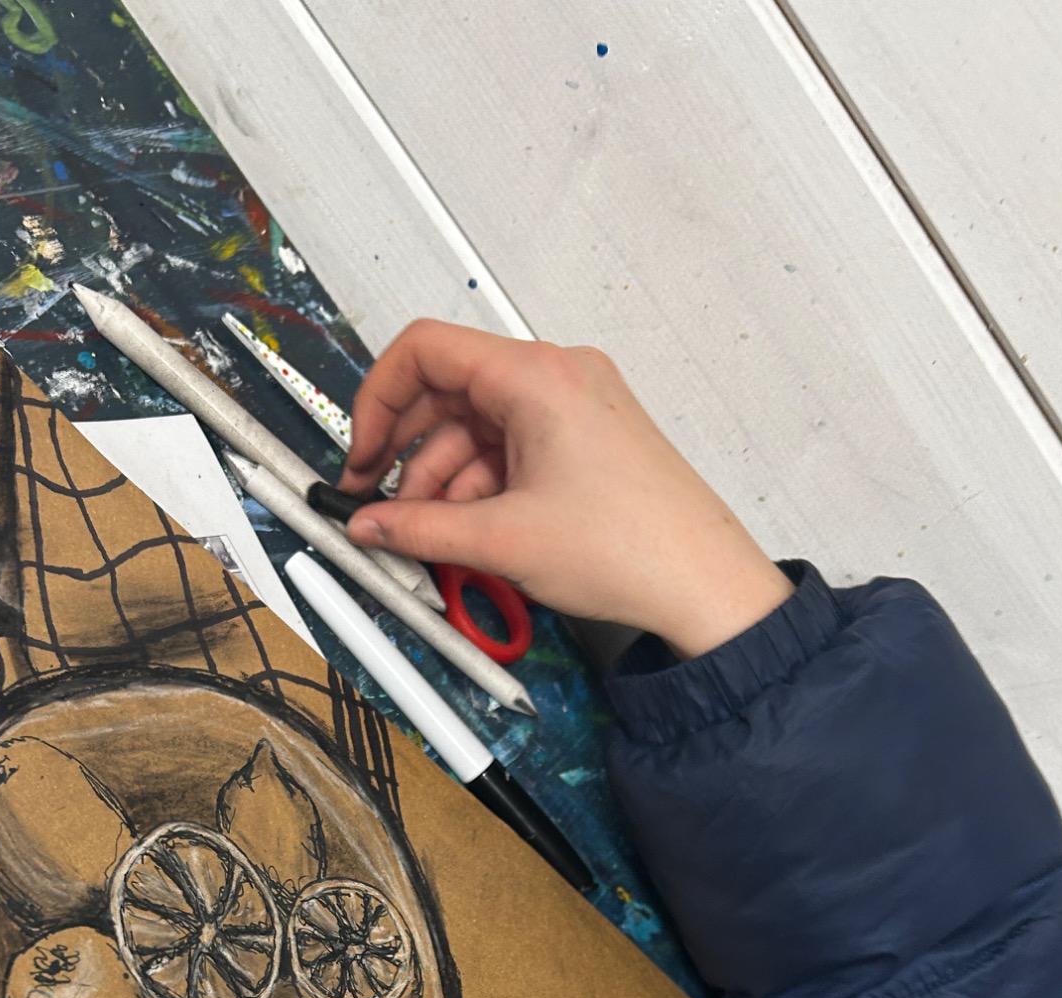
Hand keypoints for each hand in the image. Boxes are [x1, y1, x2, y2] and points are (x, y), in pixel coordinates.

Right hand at [341, 321, 791, 657]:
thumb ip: (418, 529)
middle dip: (406, 451)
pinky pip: (511, 447)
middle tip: (375, 500)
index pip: (425, 351)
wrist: (702, 583)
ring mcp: (574, 405)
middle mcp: (557, 377)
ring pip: (478, 426)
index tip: (359, 452)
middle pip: (449, 391)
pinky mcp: (584, 438)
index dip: (377, 400)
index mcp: (537, 377)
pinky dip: (479, 484)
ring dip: (442, 478)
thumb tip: (369, 524)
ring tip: (425, 532)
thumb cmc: (633, 546)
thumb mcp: (501, 541)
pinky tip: (465, 529)